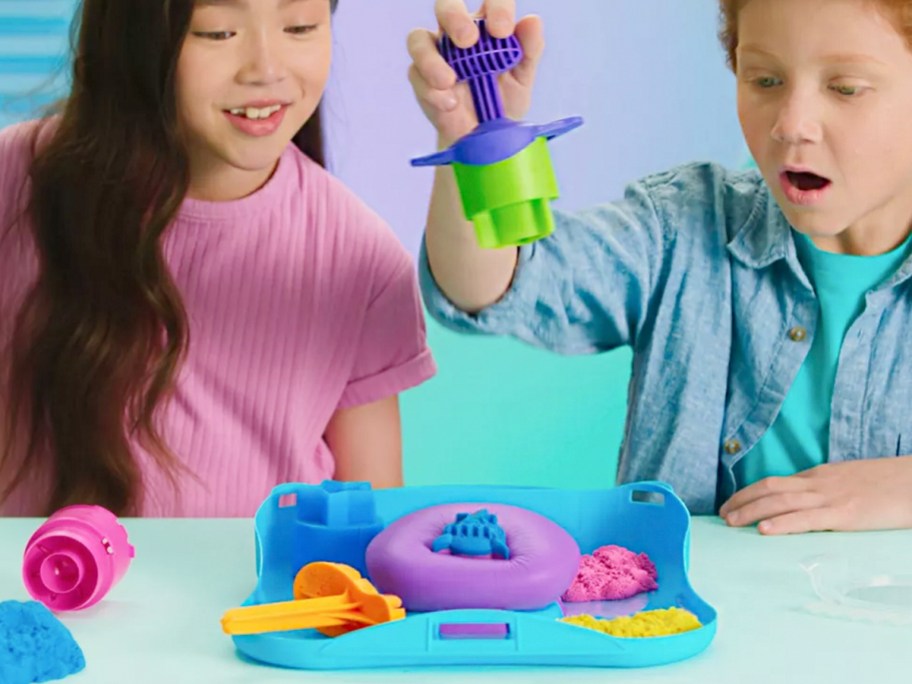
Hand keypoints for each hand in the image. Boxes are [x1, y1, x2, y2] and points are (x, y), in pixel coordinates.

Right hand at [406, 0, 544, 145]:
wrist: (483, 136)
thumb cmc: (502, 100)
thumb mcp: (522, 78)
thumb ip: (529, 50)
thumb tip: (532, 20)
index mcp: (486, 25)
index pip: (490, 1)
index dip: (496, 7)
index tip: (502, 31)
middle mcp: (457, 32)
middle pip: (446, 5)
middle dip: (454, 18)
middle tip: (468, 41)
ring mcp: (435, 54)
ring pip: (418, 39)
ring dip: (431, 59)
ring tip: (450, 81)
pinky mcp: (420, 78)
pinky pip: (415, 74)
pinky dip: (431, 90)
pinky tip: (449, 104)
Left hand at [719, 456, 911, 533]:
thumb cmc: (890, 484)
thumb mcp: (852, 482)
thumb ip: (828, 491)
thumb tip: (808, 504)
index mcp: (820, 476)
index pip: (776, 482)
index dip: (750, 493)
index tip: (732, 503)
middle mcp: (819, 483)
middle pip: (770, 488)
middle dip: (742, 501)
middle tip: (721, 514)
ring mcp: (831, 497)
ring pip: (781, 501)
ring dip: (752, 511)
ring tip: (731, 522)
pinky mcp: (846, 514)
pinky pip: (807, 519)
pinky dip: (782, 524)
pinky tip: (764, 531)